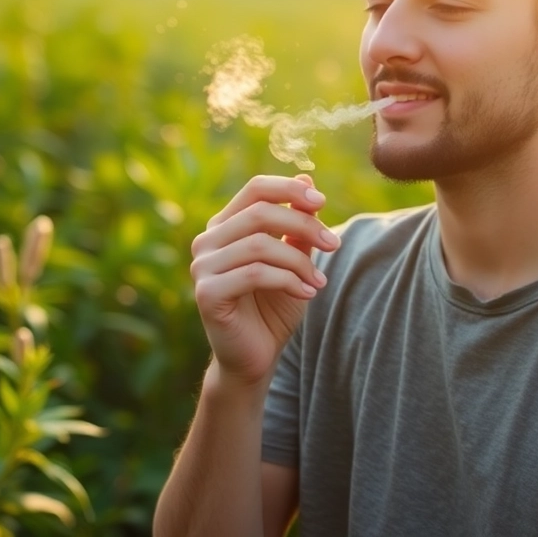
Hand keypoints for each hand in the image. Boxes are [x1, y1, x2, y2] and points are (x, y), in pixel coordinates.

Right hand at [189, 173, 339, 387]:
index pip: (255, 188)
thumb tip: (307, 179)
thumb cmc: (273, 307)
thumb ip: (297, 225)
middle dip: (305, 225)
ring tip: (319, 282)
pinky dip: (288, 280)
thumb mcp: (294, 259)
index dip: (290, 189)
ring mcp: (202, 267)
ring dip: (300, 262)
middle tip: (334, 245)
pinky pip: (254, 273)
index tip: (322, 202)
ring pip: (260, 244)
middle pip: (261, 212)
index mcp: (225, 226)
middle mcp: (207, 241)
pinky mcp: (206, 293)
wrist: (256, 358)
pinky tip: (307, 293)